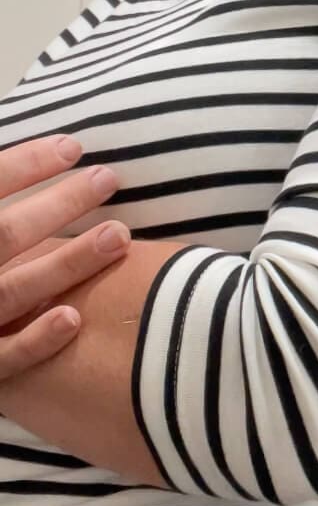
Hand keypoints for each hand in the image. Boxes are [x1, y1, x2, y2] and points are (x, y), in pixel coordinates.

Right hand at [0, 135, 127, 377]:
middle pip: (3, 235)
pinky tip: (72, 318)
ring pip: (13, 292)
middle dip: (57, 206)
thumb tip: (30, 159)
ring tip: (118, 236)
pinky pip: (1, 359)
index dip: (23, 166)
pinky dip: (33, 340)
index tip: (71, 145)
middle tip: (108, 179)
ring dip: (67, 264)